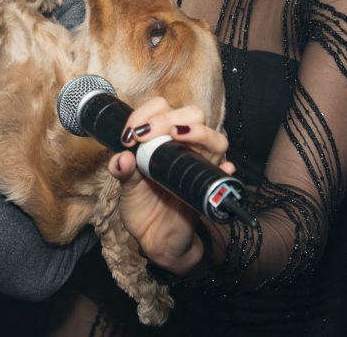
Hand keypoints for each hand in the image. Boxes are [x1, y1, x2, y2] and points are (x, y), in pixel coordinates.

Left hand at [108, 97, 233, 273]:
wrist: (155, 239)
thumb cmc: (143, 207)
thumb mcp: (126, 188)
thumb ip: (122, 171)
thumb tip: (122, 158)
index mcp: (162, 139)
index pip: (162, 108)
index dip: (145, 114)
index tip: (129, 134)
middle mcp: (184, 147)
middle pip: (193, 114)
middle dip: (168, 118)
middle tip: (144, 135)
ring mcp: (199, 165)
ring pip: (215, 138)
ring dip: (198, 133)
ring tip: (177, 136)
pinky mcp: (209, 187)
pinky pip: (225, 175)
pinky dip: (225, 169)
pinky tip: (222, 168)